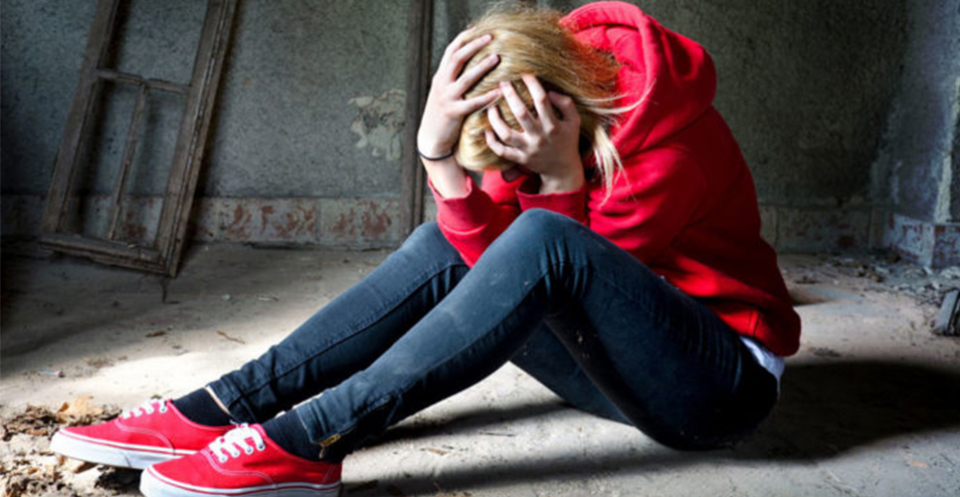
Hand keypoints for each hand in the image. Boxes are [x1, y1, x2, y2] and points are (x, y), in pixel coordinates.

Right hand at [417, 30, 501, 158]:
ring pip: (466, 78)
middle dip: (474, 45)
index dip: (464, 39)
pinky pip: (473, 103)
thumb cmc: (442, 115)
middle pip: (457, 58)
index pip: (451, 51)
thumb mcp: (443, 92)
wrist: (431, 139)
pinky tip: (499, 92)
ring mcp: (446, 98)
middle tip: (490, 37)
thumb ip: (453, 78)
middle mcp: (442, 84)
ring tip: (497, 57)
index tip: (479, 30)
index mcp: (440, 77)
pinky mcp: (453, 113)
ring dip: (482, 66)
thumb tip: (470, 64)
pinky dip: (487, 96)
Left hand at [485, 74, 583, 192]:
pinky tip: (486, 131)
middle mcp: (539, 137)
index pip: (541, 100)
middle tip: (502, 82)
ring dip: (495, 119)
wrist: (563, 170)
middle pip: (521, 113)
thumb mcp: (574, 121)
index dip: (532, 84)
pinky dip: (492, 142)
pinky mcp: (520, 159)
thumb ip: (566, 104)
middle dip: (510, 95)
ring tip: (490, 106)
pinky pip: (502, 151)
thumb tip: (549, 92)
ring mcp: (528, 149)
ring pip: (506, 134)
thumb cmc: (568, 140)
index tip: (524, 74)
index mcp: (553, 125)